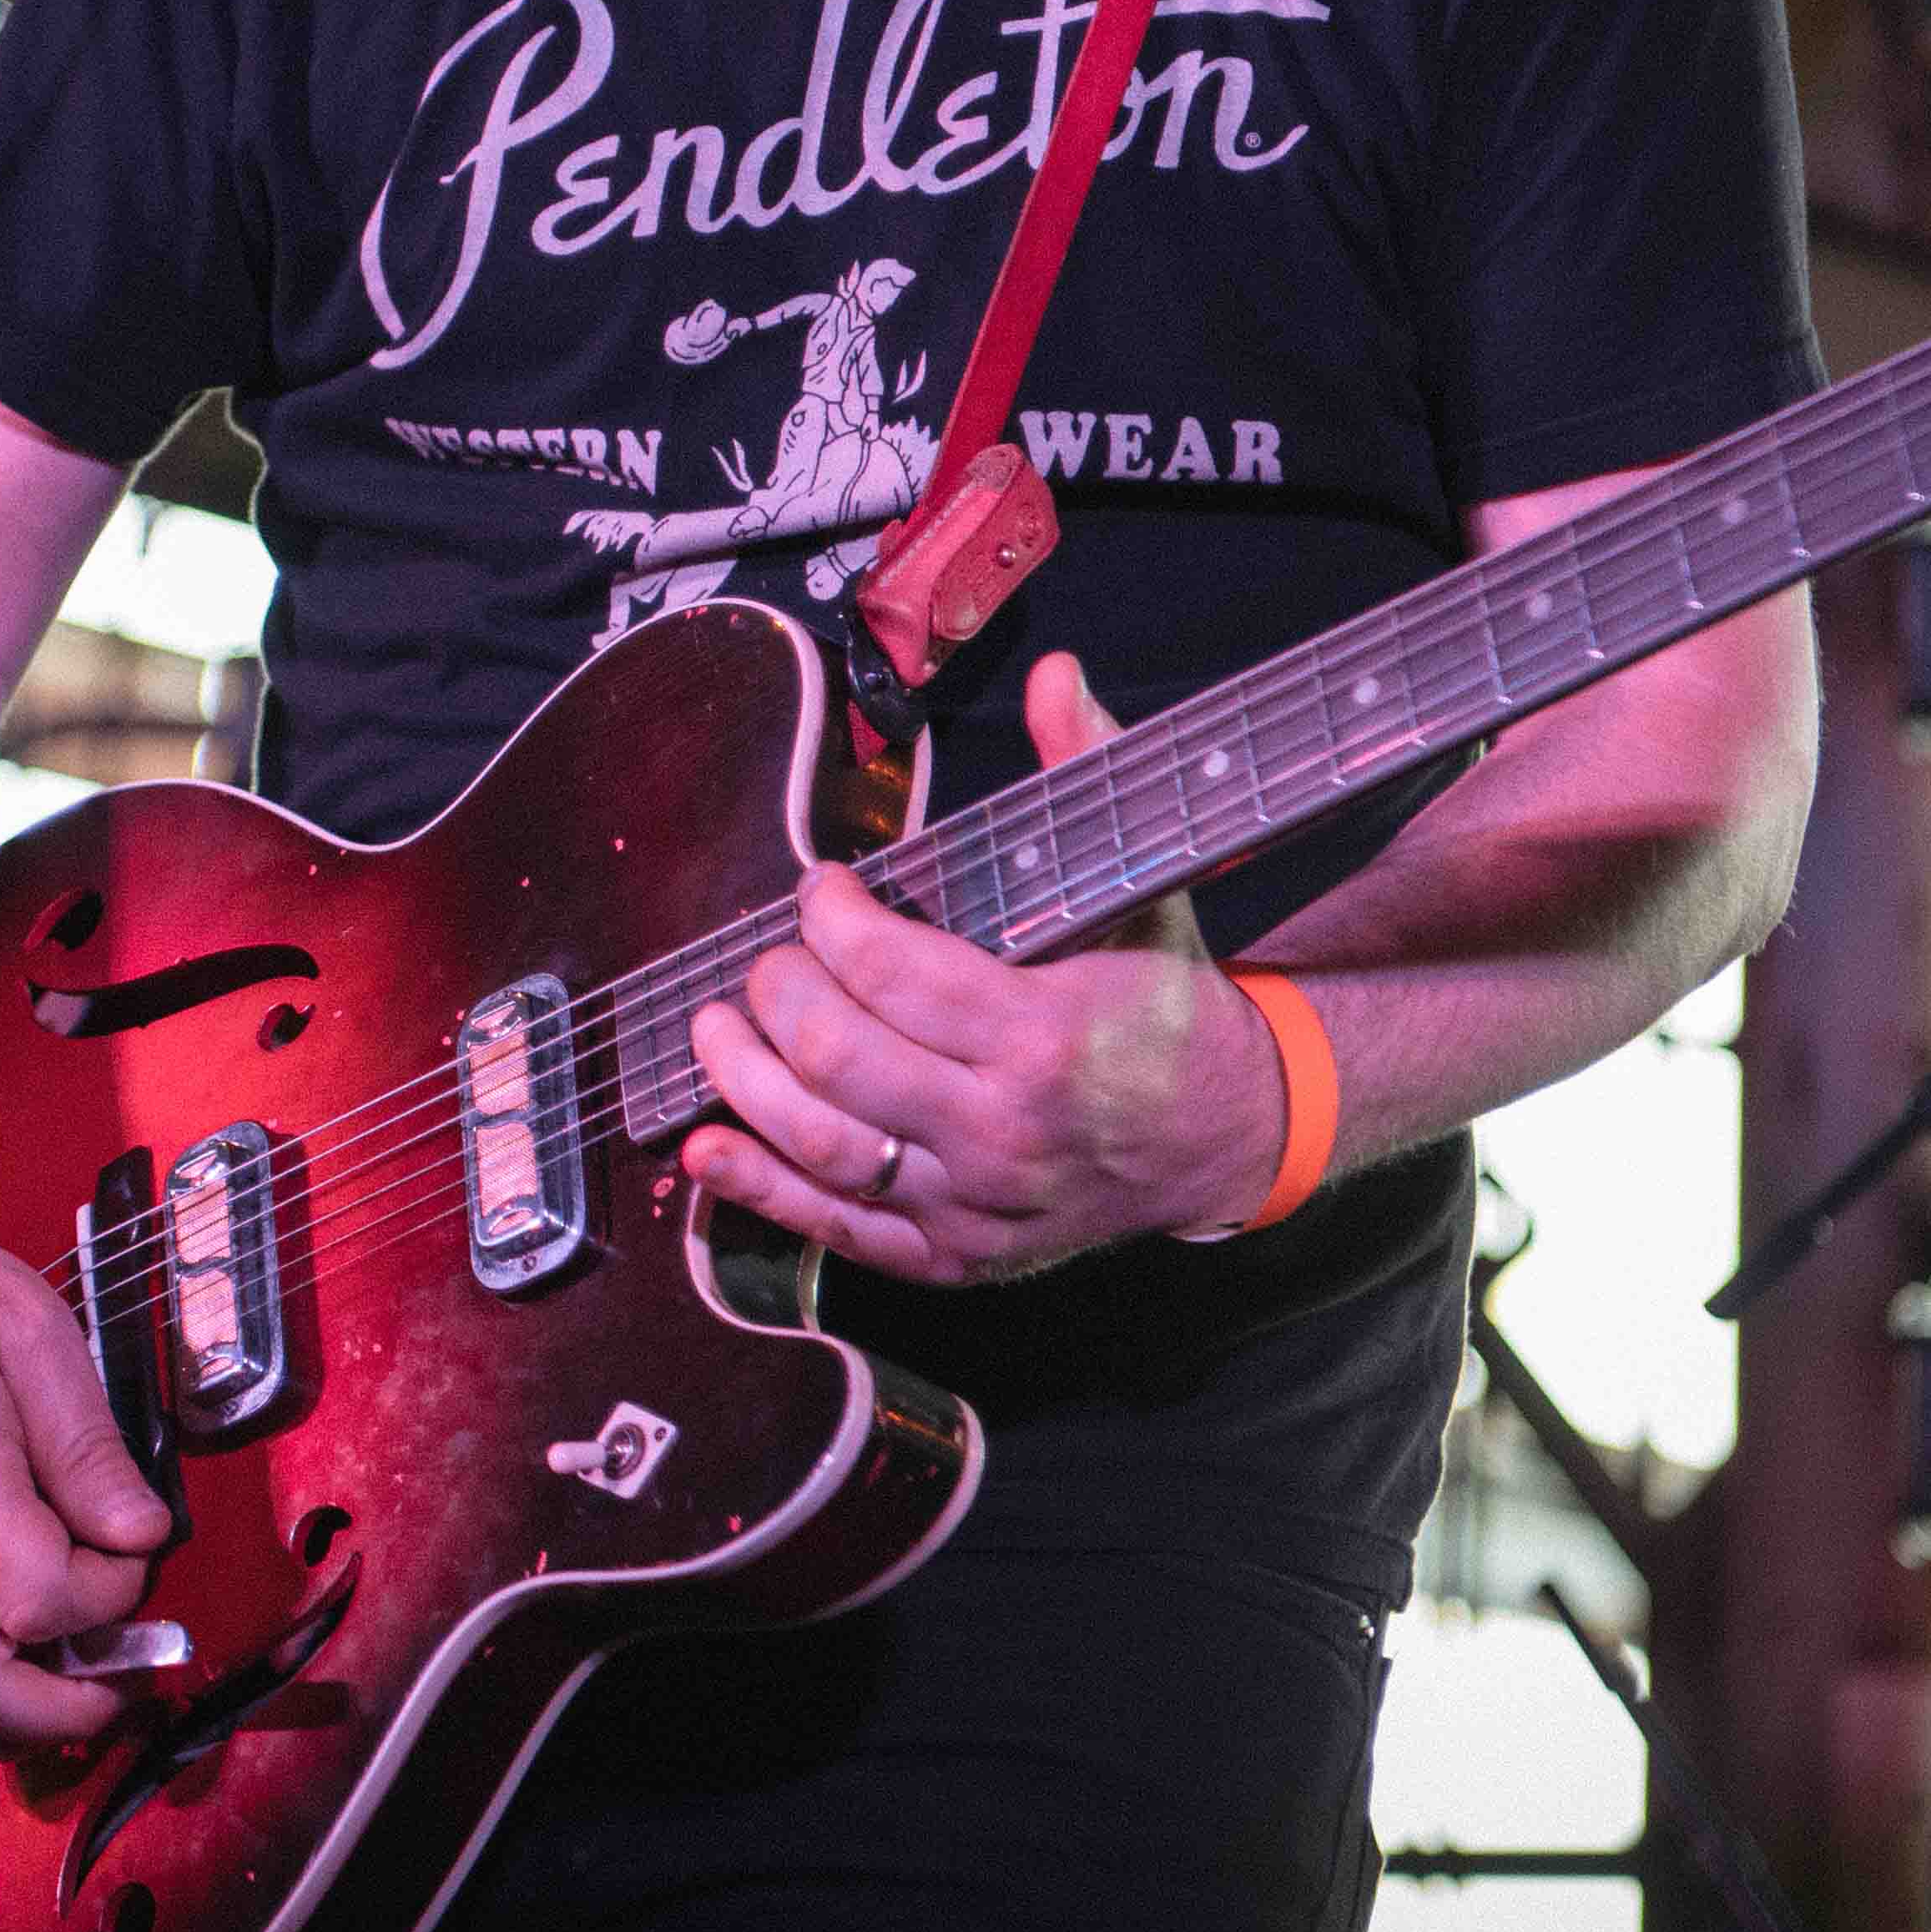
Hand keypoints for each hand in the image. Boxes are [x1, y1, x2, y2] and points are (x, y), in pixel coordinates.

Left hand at [681, 654, 1293, 1281]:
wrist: (1223, 1137)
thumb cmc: (1168, 1005)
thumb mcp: (1147, 888)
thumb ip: (1092, 774)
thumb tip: (1053, 674)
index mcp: (1046, 1034)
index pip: (887, 969)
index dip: (828, 918)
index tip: (822, 891)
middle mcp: (1003, 1129)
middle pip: (835, 1053)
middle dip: (777, 987)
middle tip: (771, 956)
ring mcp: (974, 1203)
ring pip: (817, 1142)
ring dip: (742, 1077)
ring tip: (716, 1024)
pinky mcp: (952, 1257)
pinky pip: (835, 1228)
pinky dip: (758, 1188)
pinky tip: (707, 1143)